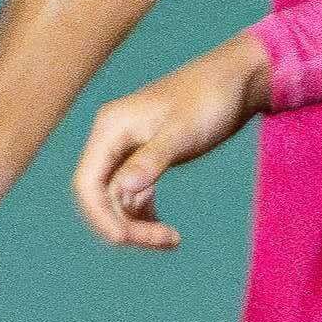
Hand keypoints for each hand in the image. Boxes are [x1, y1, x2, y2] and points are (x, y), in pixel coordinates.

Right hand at [72, 38, 265, 251]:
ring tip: (172, 239)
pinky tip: (165, 229)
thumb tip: (125, 188)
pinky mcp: (145, 159)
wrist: (235, 80)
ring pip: (117, 201)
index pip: (86, 184)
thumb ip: (153, 159)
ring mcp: (127, 150)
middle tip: (167, 240)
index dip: (100, 217)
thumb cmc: (210, 99)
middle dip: (125, 226)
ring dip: (137, 226)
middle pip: (100, 198)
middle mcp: (111, 140)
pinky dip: (145, 216)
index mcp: (111, 129)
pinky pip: (132, 196)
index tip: (127, 241)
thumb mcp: (183, 131)